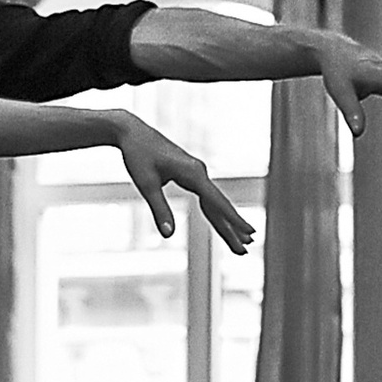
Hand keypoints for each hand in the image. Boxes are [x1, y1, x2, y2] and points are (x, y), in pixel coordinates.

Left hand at [114, 120, 253, 249]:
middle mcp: (200, 172)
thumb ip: (159, 209)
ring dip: (226, 224)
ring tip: (241, 243)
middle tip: (245, 249)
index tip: (249, 231)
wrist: (132, 132)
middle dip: (232, 228)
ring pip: (215, 204)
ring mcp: (197, 173)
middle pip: (220, 206)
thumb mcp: (146, 184)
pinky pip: (207, 198)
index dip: (233, 219)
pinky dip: (215, 214)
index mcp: (193, 173)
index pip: (217, 202)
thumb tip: (168, 235)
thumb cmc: (138, 156)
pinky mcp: (191, 175)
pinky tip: (222, 225)